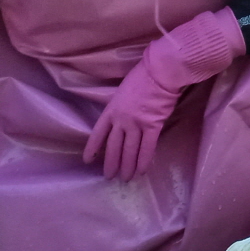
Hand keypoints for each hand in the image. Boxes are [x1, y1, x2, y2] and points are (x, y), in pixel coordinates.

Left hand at [85, 9, 243, 180]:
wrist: (161, 72)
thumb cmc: (143, 75)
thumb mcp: (123, 89)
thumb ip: (120, 105)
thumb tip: (122, 115)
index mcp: (111, 109)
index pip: (98, 133)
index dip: (93, 148)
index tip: (88, 160)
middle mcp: (121, 120)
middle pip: (113, 146)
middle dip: (111, 163)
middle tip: (109, 176)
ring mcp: (137, 124)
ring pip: (129, 150)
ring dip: (127, 166)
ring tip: (126, 178)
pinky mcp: (153, 126)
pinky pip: (148, 147)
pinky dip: (144, 161)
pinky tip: (142, 171)